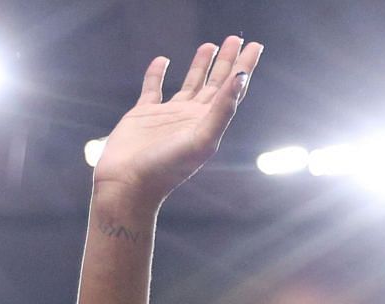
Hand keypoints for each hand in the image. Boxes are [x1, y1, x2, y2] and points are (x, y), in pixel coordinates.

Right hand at [93, 36, 263, 208]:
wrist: (129, 183)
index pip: (233, 89)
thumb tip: (241, 80)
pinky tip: (163, 60)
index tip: (255, 46)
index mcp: (210, 123)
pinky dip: (157, 73)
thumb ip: (222, 110)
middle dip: (227, 61)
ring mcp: (169, 115)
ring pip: (189, 83)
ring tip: (210, 44)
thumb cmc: (167, 168)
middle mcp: (193, 117)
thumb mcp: (202, 140)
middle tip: (236, 37)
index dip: (245, 67)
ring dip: (200, 65)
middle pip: (216, 82)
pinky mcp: (144, 114)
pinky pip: (153, 88)